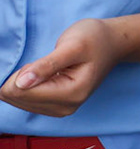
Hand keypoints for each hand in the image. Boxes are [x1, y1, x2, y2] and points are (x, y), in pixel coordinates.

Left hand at [1, 17, 125, 115]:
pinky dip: (26, 86)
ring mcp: (60, 109)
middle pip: (18, 98)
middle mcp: (65, 108)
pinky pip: (25, 101)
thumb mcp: (72, 46)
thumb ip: (47, 65)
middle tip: (44, 62)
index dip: (21, 72)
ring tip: (45, 67)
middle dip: (20, 78)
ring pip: (18, 101)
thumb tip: (20, 84)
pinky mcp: (55, 107)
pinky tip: (42, 75)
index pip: (22, 92)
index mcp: (71, 94)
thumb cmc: (94, 39)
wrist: (112, 43)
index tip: (39, 60)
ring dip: (23, 82)